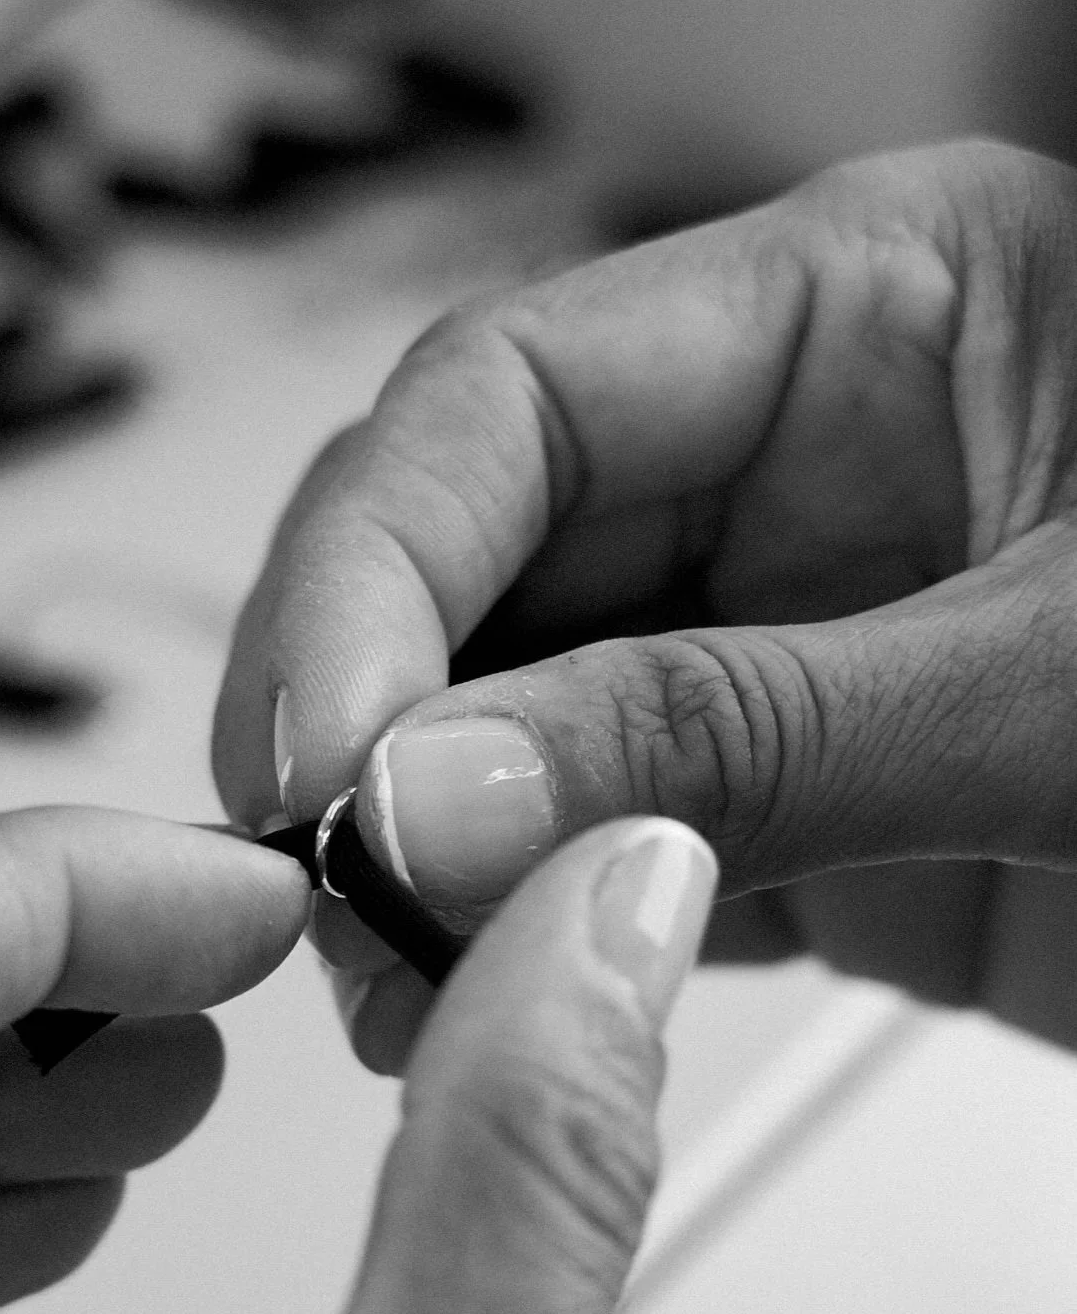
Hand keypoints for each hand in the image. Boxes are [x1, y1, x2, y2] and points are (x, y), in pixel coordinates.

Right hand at [214, 139, 1076, 1068]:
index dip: (375, 563)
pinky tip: (468, 1007)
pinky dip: (528, 943)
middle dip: (377, 714)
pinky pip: (622, 861)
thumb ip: (752, 729)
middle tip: (312, 876)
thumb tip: (438, 797)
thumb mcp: (1075, 673)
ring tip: (376, 976)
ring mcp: (806, 651)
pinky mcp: (833, 820)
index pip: (520, 395)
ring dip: (429, 851)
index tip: (317, 745)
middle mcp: (808, 468)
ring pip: (525, 727)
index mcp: (877, 307)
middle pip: (485, 558)